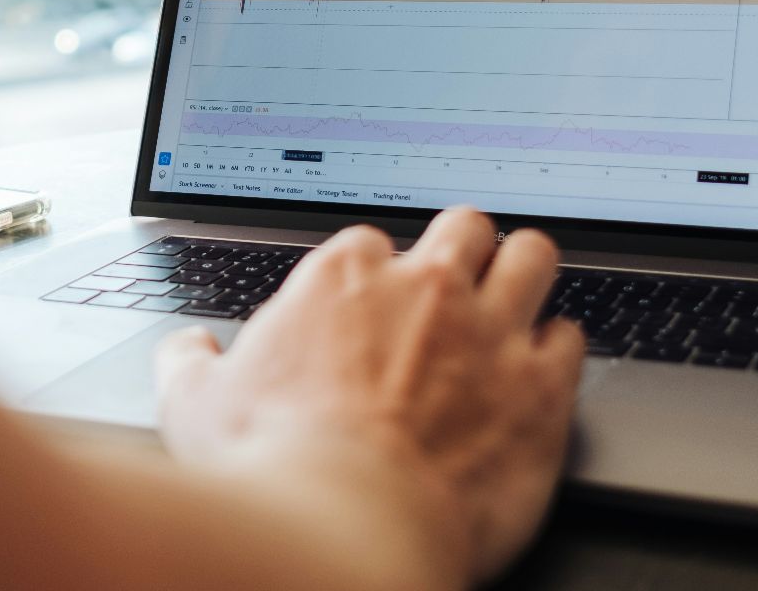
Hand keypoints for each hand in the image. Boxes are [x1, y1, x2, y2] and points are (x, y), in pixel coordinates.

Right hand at [154, 208, 585, 586]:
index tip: (370, 304)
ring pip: (532, 256)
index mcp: (342, 280)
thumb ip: (189, 363)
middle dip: (462, 249)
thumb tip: (186, 351)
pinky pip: (571, 337)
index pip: (370, 242)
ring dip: (524, 274)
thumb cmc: (269, 470)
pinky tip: (543, 371)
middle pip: (464, 226)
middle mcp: (423, 287)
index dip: (374, 274)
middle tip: (453, 286)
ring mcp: (489, 331)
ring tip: (517, 297)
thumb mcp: (194, 406)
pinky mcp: (541, 387)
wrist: (342, 531)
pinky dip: (558, 350)